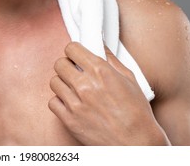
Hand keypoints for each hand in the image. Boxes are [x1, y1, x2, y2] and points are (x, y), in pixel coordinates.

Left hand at [49, 42, 168, 144]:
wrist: (136, 143)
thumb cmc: (137, 113)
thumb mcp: (130, 79)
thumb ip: (111, 60)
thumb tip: (100, 45)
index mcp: (101, 72)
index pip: (72, 49)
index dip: (74, 51)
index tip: (76, 55)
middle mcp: (86, 85)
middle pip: (59, 64)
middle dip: (66, 65)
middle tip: (74, 71)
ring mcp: (75, 103)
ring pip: (54, 82)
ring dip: (62, 83)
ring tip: (73, 88)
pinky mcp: (69, 120)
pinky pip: (52, 102)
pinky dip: (59, 101)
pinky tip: (70, 103)